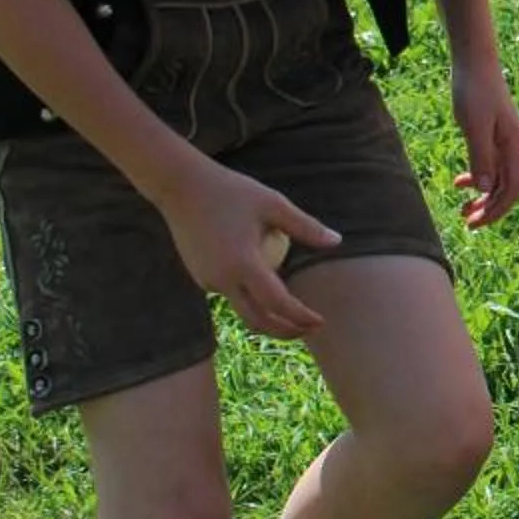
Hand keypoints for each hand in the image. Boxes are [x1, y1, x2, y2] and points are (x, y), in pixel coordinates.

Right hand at [160, 162, 340, 338]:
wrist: (181, 187)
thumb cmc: (231, 191)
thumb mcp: (273, 203)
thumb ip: (305, 226)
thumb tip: (337, 241)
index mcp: (243, 264)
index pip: (277, 303)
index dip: (300, 317)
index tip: (320, 322)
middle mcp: (222, 280)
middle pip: (257, 321)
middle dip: (285, 331)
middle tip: (310, 329)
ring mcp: (207, 281)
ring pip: (241, 309)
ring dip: (267, 317)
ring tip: (293, 314)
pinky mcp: (199, 277)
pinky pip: (229, 294)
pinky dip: (249, 298)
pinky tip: (266, 288)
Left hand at [450, 57, 518, 227]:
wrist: (475, 63)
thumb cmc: (474, 91)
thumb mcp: (474, 126)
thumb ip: (480, 157)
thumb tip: (484, 189)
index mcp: (514, 146)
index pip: (513, 189)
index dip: (496, 210)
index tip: (474, 222)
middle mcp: (515, 147)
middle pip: (508, 188)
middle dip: (489, 208)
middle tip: (465, 222)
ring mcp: (505, 142)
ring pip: (499, 179)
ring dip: (483, 197)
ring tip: (462, 208)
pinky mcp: (494, 135)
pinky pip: (490, 166)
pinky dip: (477, 178)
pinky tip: (459, 181)